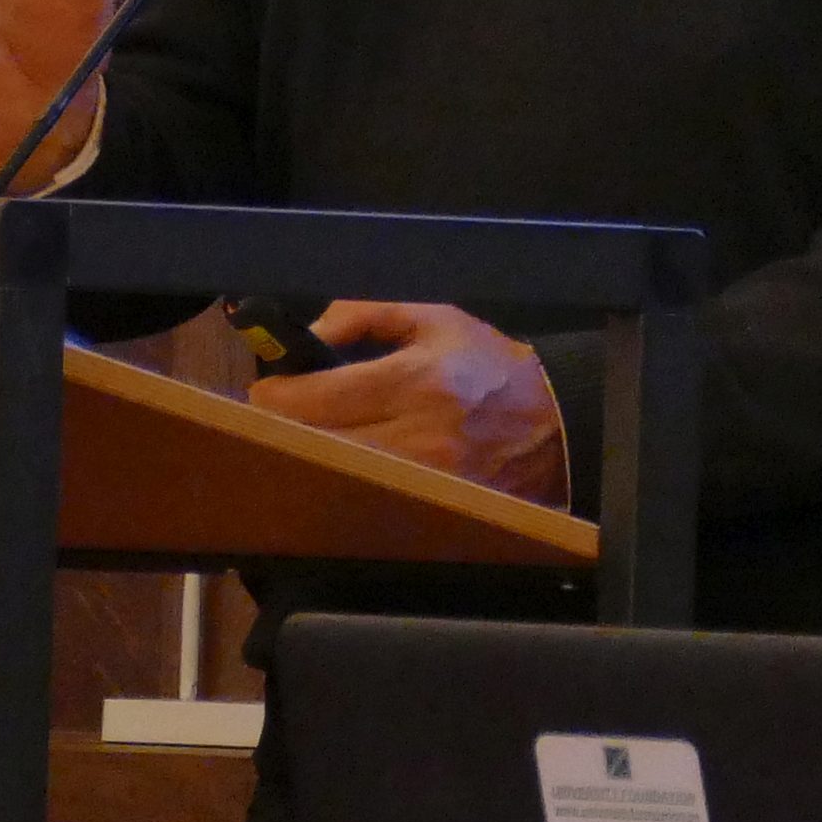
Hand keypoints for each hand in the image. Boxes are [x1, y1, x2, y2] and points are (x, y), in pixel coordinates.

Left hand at [251, 300, 567, 503]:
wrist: (554, 423)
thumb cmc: (489, 363)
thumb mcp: (435, 318)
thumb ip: (365, 313)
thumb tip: (309, 333)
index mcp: (417, 380)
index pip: (320, 398)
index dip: (278, 394)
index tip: (268, 387)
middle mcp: (418, 435)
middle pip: (317, 441)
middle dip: (284, 425)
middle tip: (279, 411)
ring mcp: (424, 480)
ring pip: (335, 473)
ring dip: (310, 454)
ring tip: (308, 433)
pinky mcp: (430, 508)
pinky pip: (365, 497)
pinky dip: (344, 480)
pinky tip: (342, 462)